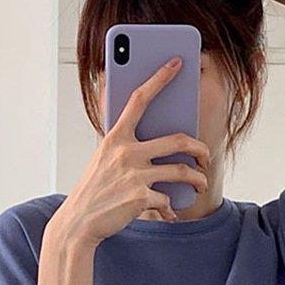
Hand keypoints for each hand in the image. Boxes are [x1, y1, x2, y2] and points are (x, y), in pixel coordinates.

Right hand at [49, 57, 210, 247]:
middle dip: (200, 148)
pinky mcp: (140, 197)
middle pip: (178, 140)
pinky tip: (170, 213)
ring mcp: (134, 175)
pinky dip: (171, 209)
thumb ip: (123, 143)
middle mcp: (126, 152)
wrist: (78, 222)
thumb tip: (148, 134)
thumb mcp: (102, 158)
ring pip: (181, 171)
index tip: (177, 62)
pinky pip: (167, 199)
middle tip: (205, 155)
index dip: (160, 78)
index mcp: (116, 137)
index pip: (139, 99)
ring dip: (198, 179)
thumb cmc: (93, 189)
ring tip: (200, 184)